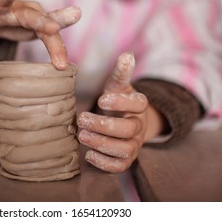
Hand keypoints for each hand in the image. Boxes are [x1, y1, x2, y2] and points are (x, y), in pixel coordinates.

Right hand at [0, 0, 80, 69]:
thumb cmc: (19, 25)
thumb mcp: (38, 33)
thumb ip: (54, 44)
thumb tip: (64, 66)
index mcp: (39, 19)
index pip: (50, 35)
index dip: (57, 48)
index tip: (64, 61)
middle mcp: (23, 10)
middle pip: (33, 17)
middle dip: (43, 22)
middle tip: (54, 28)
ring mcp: (3, 6)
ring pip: (5, 0)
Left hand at [77, 53, 153, 172]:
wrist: (123, 122)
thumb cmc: (117, 102)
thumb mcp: (117, 86)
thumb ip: (120, 73)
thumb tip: (127, 55)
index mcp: (139, 106)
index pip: (138, 103)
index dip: (121, 102)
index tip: (101, 99)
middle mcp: (139, 126)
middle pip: (129, 129)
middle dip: (104, 125)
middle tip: (81, 119)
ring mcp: (134, 145)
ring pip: (125, 149)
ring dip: (102, 143)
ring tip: (81, 135)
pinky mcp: (126, 159)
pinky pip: (120, 166)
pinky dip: (105, 163)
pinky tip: (88, 154)